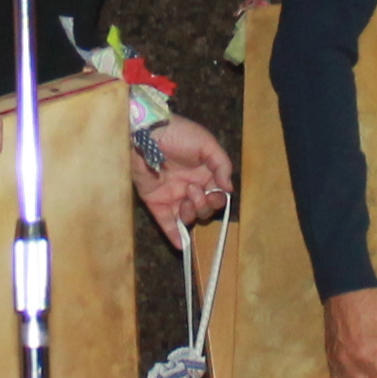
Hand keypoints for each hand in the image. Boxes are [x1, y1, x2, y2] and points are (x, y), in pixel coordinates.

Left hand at [134, 115, 233, 240]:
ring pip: (188, 217)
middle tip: (194, 190)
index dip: (218, 199)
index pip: (217, 196)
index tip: (215, 192)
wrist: (147, 132)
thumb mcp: (207, 145)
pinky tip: (182, 245)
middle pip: (204, 210)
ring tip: (187, 198)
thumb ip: (222, 166)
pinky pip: (166, 223)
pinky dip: (174, 235)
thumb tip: (228, 189)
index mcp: (204, 174)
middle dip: (204, 205)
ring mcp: (172, 196)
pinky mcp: (155, 201)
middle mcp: (190, 187)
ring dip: (192, 213)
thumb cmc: (179, 134)